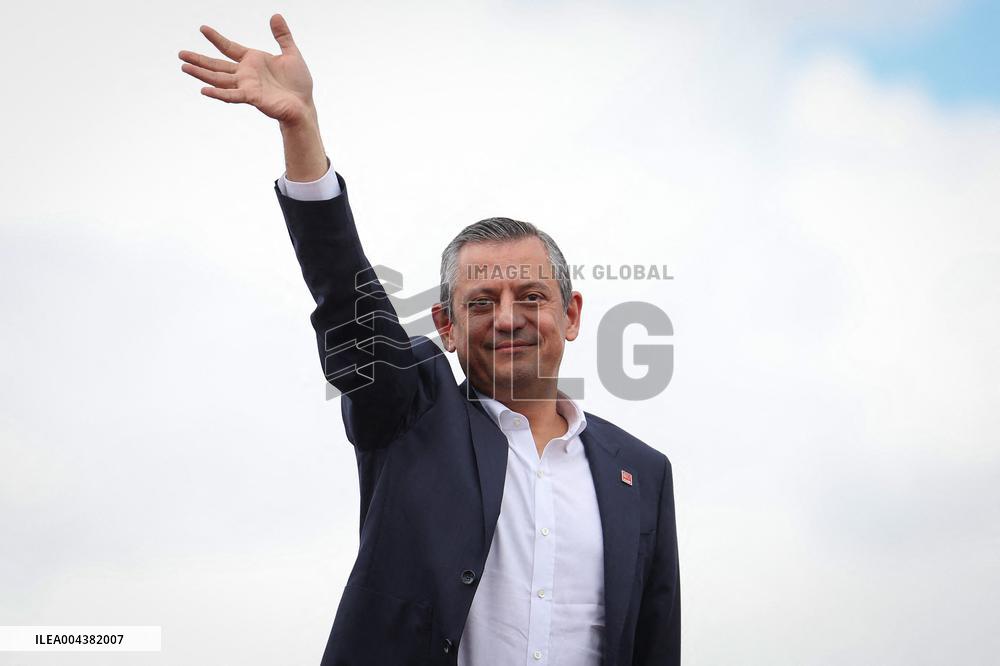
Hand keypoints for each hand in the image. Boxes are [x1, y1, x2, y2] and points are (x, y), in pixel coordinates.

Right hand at [179, 14, 315, 125]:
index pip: (229, 47)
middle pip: (217, 65)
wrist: (304, 105)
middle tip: (180, 54)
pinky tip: (203, 89)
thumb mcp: (291, 53)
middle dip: (199, 59)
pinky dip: (218, 93)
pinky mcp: (252, 97)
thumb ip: (283, 35)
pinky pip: (231, 95)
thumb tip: (276, 15)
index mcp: (253, 60)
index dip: (216, 38)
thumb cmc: (298, 83)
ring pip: (218, 79)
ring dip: (201, 74)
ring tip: (184, 67)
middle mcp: (245, 73)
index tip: (202, 28)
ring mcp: (246, 86)